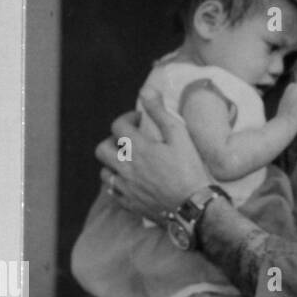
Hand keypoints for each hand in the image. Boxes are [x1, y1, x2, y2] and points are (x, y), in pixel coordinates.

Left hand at [95, 89, 213, 217]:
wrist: (193, 206)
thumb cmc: (189, 169)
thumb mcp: (180, 136)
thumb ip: (160, 112)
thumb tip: (146, 90)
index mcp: (138, 148)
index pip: (118, 126)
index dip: (127, 119)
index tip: (139, 121)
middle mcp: (126, 167)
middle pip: (102, 149)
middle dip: (113, 141)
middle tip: (130, 142)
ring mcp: (125, 187)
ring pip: (104, 171)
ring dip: (113, 163)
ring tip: (129, 162)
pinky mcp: (129, 203)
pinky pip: (112, 191)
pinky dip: (118, 183)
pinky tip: (131, 181)